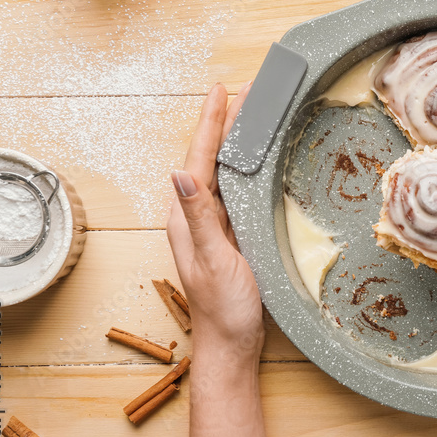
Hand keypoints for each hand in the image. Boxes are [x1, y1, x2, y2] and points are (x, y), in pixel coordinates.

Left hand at [167, 82, 262, 358]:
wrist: (231, 345)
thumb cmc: (223, 308)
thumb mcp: (213, 260)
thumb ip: (198, 218)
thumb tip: (179, 173)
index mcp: (186, 217)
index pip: (198, 159)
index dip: (211, 123)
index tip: (222, 91)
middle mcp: (196, 216)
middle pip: (209, 157)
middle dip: (225, 122)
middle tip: (247, 92)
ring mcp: (213, 225)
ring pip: (223, 170)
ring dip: (235, 140)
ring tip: (252, 113)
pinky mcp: (230, 234)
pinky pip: (235, 189)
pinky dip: (246, 166)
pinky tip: (257, 160)